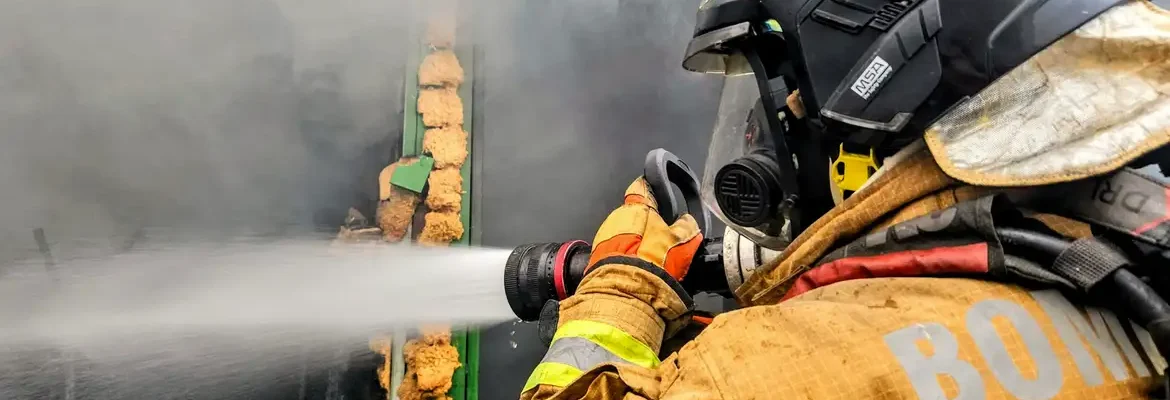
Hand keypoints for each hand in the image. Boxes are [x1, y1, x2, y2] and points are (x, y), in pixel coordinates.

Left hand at [587, 177, 703, 279]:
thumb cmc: (651, 264)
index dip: (652, 189)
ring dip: (635, 242)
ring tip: (648, 260)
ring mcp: (605, 236)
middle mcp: (616, 218)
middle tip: (660, 240)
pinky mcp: (597, 255)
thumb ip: (686, 227)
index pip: (642, 186)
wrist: (625, 292)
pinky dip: (624, 256)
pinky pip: (614, 249)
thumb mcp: (682, 242)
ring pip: (623, 232)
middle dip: (646, 224)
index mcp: (636, 208)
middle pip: (633, 214)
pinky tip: (636, 268)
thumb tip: (689, 223)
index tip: (657, 194)